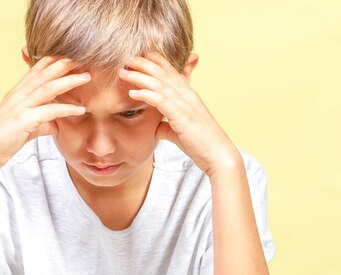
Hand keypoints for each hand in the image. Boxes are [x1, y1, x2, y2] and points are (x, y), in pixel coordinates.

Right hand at [0, 57, 90, 174]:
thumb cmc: (2, 140)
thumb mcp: (25, 128)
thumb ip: (42, 123)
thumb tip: (56, 125)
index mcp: (16, 93)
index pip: (36, 71)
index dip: (53, 61)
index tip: (70, 56)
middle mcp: (18, 95)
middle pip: (44, 73)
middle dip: (64, 63)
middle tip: (83, 57)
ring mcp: (20, 106)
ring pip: (48, 87)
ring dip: (69, 81)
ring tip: (86, 77)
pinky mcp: (23, 120)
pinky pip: (49, 111)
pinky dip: (66, 109)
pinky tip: (80, 110)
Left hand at [119, 52, 240, 176]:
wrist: (217, 154)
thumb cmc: (200, 144)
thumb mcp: (180, 132)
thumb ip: (167, 126)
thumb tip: (157, 128)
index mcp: (188, 96)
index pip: (172, 73)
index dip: (157, 62)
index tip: (142, 55)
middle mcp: (187, 95)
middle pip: (163, 73)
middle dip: (144, 64)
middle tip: (127, 58)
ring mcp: (185, 104)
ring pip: (159, 84)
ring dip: (139, 76)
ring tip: (123, 72)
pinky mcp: (181, 115)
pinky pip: (160, 100)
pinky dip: (146, 94)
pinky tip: (132, 92)